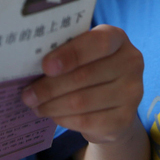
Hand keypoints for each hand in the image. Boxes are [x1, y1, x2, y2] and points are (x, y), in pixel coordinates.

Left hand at [22, 24, 143, 144]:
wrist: (113, 103)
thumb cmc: (89, 69)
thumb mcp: (81, 54)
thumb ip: (64, 54)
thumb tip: (29, 65)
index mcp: (117, 38)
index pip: (97, 43)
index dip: (70, 54)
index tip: (46, 66)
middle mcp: (131, 62)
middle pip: (84, 76)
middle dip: (50, 87)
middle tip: (28, 95)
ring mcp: (132, 92)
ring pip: (82, 101)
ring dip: (52, 106)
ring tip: (35, 106)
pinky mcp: (125, 119)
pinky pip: (86, 121)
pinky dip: (64, 119)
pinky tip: (53, 116)